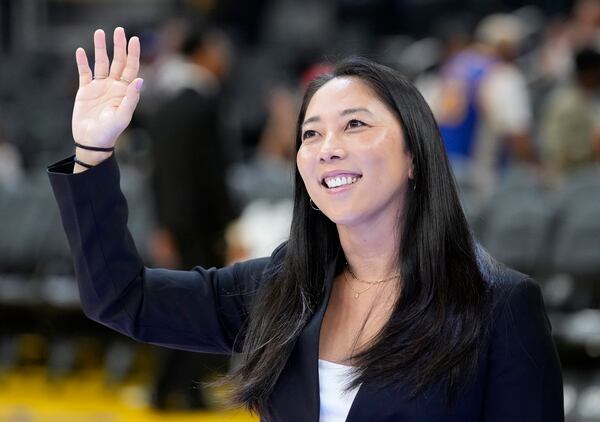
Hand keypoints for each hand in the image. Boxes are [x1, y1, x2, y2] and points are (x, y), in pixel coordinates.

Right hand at [72, 27, 141, 150]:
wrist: (92, 141)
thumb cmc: (111, 131)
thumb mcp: (123, 115)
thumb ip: (131, 98)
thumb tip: (140, 80)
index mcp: (125, 91)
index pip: (131, 68)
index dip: (133, 54)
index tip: (134, 39)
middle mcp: (113, 86)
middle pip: (117, 61)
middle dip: (118, 46)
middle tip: (118, 30)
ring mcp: (99, 87)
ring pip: (101, 63)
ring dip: (100, 48)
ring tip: (98, 33)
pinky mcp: (85, 91)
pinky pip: (84, 73)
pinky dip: (83, 62)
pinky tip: (81, 51)